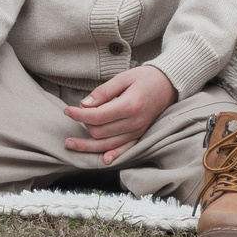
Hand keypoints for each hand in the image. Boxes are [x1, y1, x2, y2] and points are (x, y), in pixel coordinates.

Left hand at [63, 65, 177, 164]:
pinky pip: (124, 150)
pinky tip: (102, 159)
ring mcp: (137, 132)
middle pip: (100, 132)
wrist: (169, 85)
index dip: (79, 115)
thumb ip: (104, 92)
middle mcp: (134, 123)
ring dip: (87, 146)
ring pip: (107, 145)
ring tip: (70, 143)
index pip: (97, 116)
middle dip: (83, 125)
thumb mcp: (124, 78)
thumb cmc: (145, 78)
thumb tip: (84, 105)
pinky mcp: (139, 136)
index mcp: (130, 105)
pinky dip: (112, 155)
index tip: (67, 110)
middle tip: (76, 114)